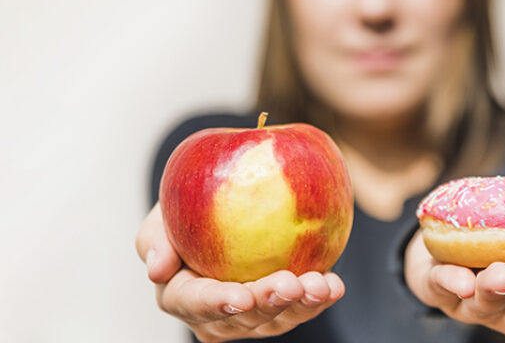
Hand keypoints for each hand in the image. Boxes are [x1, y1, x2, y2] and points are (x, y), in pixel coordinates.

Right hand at [135, 203, 344, 342]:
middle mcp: (215, 314)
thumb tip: (156, 269)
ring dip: (300, 305)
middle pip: (241, 317)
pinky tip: (334, 285)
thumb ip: (156, 235)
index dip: (216, 303)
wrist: (232, 199)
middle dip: (267, 304)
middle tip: (289, 284)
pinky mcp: (282, 306)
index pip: (192, 302)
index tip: (240, 295)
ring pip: (276, 319)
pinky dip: (320, 297)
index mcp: (180, 294)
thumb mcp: (166, 210)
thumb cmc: (190, 205)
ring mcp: (252, 315)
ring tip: (320, 284)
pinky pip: (303, 306)